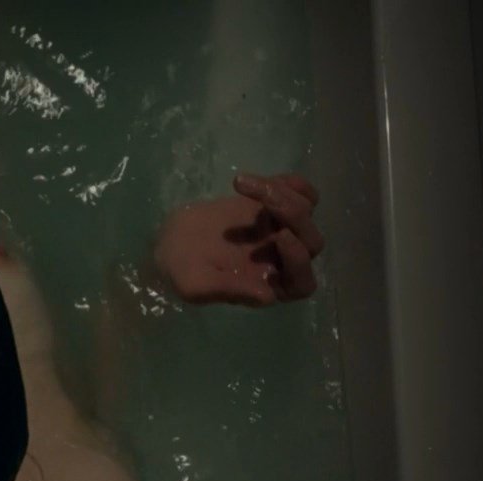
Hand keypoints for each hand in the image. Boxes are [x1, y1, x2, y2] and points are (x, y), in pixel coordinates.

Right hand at [153, 173, 324, 306]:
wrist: (170, 239)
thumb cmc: (182, 269)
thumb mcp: (196, 286)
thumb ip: (228, 291)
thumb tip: (267, 297)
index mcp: (270, 287)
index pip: (302, 283)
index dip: (299, 261)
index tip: (280, 236)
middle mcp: (283, 260)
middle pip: (312, 242)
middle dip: (294, 218)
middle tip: (265, 200)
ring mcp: (281, 230)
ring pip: (306, 212)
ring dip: (284, 195)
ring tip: (244, 184)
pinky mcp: (274, 206)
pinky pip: (300, 193)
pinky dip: (290, 183)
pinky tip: (260, 180)